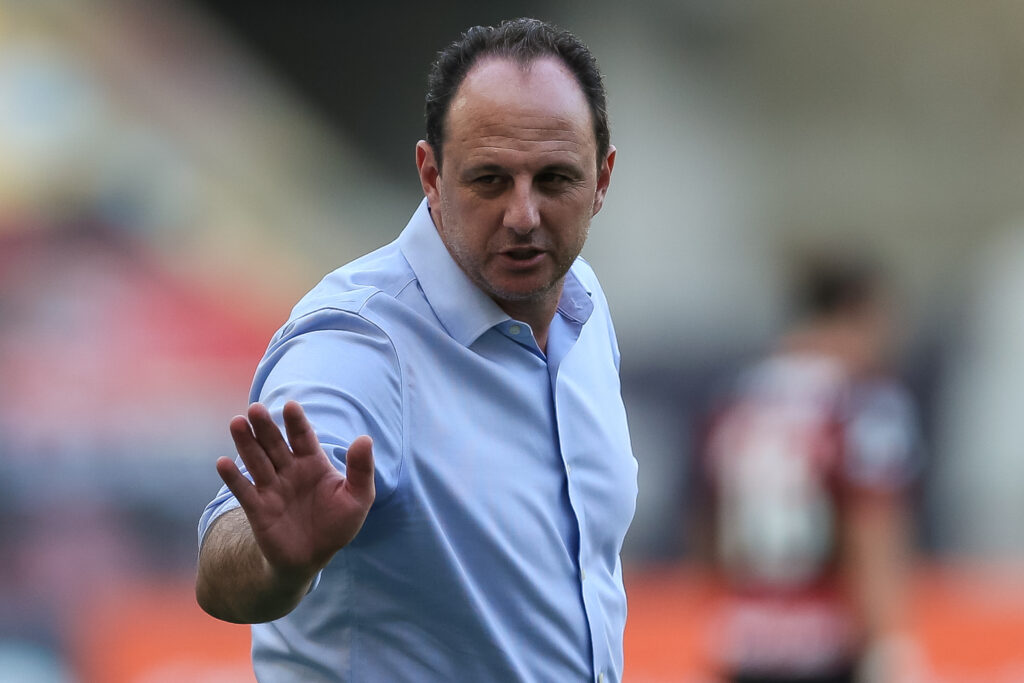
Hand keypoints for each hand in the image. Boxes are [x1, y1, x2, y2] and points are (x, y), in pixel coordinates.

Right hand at [216, 401, 374, 583]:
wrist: (312, 558)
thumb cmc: (337, 525)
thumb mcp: (358, 498)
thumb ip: (361, 470)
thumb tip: (365, 439)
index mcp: (312, 462)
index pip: (303, 437)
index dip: (296, 422)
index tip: (291, 406)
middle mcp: (289, 470)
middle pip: (274, 444)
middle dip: (266, 426)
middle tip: (256, 408)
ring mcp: (271, 488)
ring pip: (256, 461)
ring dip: (246, 443)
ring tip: (237, 423)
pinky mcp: (258, 509)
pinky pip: (244, 491)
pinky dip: (233, 477)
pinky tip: (223, 462)